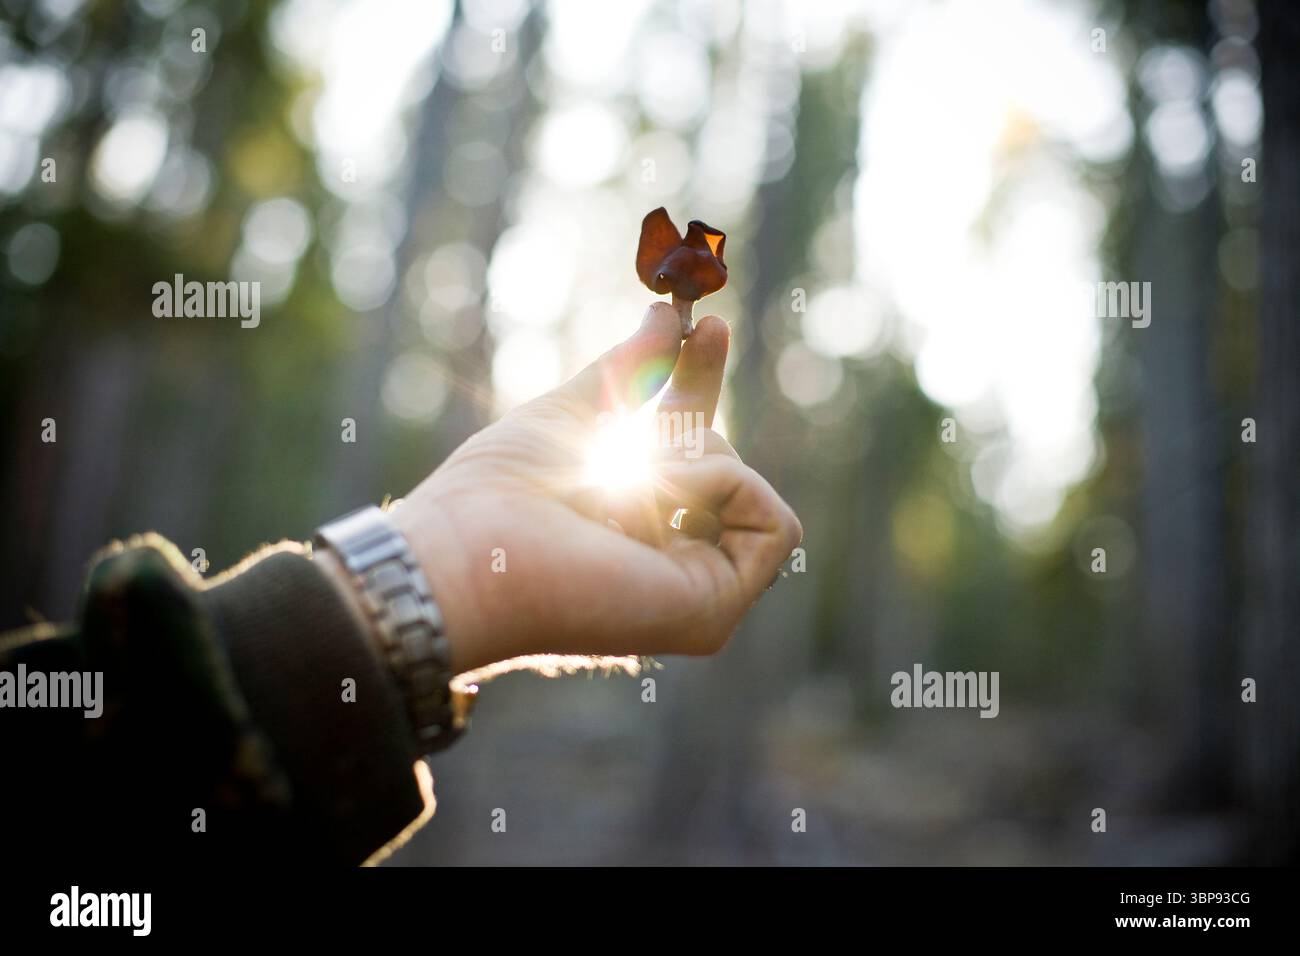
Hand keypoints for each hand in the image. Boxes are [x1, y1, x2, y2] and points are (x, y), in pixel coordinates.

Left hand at [388, 302, 801, 672]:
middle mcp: (668, 569)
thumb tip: (669, 315)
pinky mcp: (714, 613)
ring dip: (686, 459)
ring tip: (619, 480)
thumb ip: (630, 371)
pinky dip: (720, 488)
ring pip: (747, 490)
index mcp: (632, 530)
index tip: (706, 325)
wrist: (473, 547)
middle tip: (648, 399)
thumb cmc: (500, 492)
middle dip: (690, 418)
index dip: (700, 388)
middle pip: (727, 465)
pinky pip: (772, 524)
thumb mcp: (574, 414)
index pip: (690, 455)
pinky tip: (658, 496)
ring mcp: (695, 597)